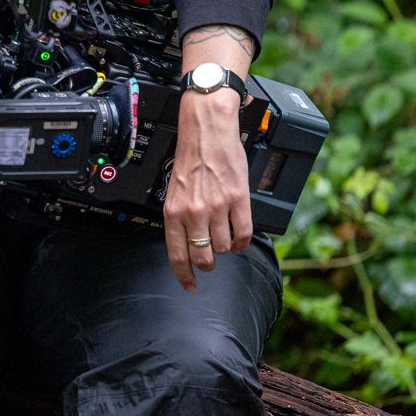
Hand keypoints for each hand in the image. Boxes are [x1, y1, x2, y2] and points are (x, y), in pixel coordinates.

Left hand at [162, 88, 252, 290]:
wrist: (207, 130)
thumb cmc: (191, 157)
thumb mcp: (175, 190)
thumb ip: (179, 215)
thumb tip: (186, 240)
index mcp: (173, 211)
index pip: (177, 254)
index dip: (184, 275)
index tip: (189, 285)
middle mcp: (193, 212)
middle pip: (203, 257)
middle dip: (208, 263)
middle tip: (210, 259)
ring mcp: (216, 208)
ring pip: (223, 248)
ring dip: (225, 249)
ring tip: (224, 240)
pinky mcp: (238, 200)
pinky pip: (242, 234)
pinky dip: (242, 242)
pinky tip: (239, 239)